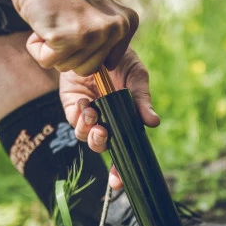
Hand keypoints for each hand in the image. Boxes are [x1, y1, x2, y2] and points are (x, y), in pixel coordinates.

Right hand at [9, 0, 138, 75]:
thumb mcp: (98, 15)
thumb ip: (107, 38)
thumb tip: (107, 68)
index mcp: (127, 24)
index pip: (101, 64)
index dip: (81, 49)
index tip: (77, 22)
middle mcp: (116, 28)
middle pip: (84, 70)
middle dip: (66, 52)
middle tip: (62, 23)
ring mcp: (93, 33)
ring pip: (66, 67)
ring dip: (52, 49)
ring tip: (54, 22)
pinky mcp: (68, 37)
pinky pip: (47, 61)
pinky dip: (38, 48)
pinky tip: (44, 24)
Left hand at [58, 48, 156, 188]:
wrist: (95, 41)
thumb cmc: (121, 59)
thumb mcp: (136, 76)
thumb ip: (142, 100)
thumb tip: (153, 123)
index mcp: (126, 119)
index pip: (125, 149)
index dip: (121, 169)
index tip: (119, 183)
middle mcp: (107, 122)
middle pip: (103, 147)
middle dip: (101, 145)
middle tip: (103, 133)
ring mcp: (89, 115)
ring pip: (86, 136)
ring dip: (90, 129)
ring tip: (93, 111)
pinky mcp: (72, 107)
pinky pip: (74, 122)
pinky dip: (79, 117)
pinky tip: (86, 102)